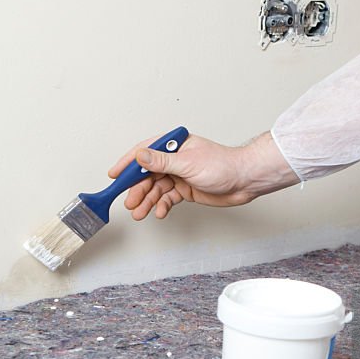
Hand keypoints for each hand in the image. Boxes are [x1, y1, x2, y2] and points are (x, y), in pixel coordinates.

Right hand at [108, 131, 298, 219]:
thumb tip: (140, 156)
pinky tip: (159, 212)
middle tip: (129, 202)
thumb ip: (162, 161)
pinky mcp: (185, 189)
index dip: (127, 163)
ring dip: (147, 200)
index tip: (114, 175)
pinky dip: (162, 206)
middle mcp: (175, 159)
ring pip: (156, 188)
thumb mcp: (188, 163)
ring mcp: (179, 175)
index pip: (144, 152)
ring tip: (139, 212)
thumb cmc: (223, 165)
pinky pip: (167, 198)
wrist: (244, 181)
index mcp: (174, 145)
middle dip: (137, 189)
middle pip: (148, 174)